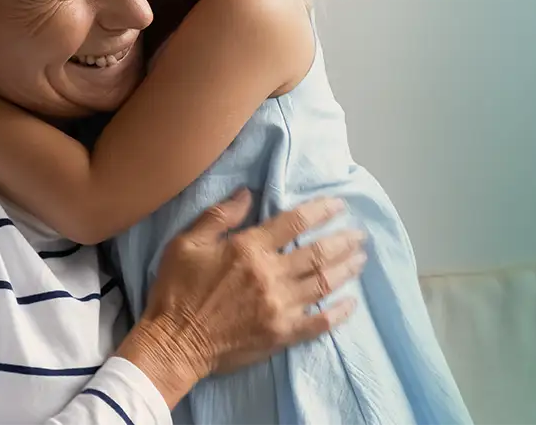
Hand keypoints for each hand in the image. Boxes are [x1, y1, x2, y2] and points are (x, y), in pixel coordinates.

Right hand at [118, 190, 364, 402]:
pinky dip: (339, 313)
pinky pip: (320, 322)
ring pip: (323, 283)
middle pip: (317, 252)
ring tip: (361, 259)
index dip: (321, 210)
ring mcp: (279, 307)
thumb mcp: (186, 243)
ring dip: (346, 269)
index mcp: (248, 248)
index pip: (294, 222)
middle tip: (361, 234)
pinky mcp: (281, 334)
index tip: (340, 205)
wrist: (174, 344)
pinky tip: (352, 303)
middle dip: (343, 240)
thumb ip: (220, 215)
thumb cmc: (176, 290)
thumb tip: (248, 192)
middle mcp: (270, 275)